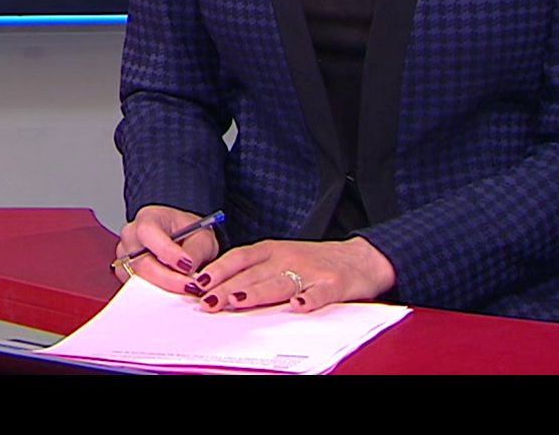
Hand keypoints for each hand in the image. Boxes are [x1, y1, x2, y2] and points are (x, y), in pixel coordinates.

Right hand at [114, 205, 220, 293]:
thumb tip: (188, 269)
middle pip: (140, 261)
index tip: (187, 265)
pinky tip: (175, 294)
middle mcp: (131, 237)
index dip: (166, 251)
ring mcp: (126, 257)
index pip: (147, 232)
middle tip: (190, 285)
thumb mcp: (202, 237)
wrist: (184, 242)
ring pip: (137, 278)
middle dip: (168, 278)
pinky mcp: (127, 275)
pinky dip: (157, 294)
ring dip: (163, 288)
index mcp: (148, 218)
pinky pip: (137, 289)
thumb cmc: (189, 234)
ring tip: (185, 291)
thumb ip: (196, 251)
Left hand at [193, 237, 395, 313]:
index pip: (239, 258)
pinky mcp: (334, 285)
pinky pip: (320, 294)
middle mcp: (288, 257)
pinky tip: (297, 307)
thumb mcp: (281, 257)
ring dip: (257, 293)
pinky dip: (309, 300)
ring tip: (237, 301)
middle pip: (254, 274)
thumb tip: (218, 287)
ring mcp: (311, 271)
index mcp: (273, 250)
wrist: (360, 258)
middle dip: (228, 288)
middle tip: (208, 301)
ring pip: (280, 283)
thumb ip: (254, 270)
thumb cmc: (313, 261)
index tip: (198, 283)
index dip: (219, 270)